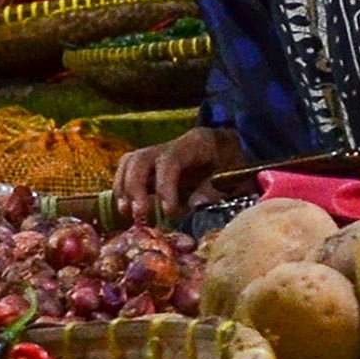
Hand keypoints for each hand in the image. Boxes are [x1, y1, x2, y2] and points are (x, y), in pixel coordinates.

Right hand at [116, 125, 233, 223]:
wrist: (234, 152)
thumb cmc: (237, 166)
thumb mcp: (237, 177)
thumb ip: (216, 190)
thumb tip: (193, 205)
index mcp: (196, 143)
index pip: (170, 161)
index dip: (165, 187)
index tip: (169, 212)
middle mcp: (171, 144)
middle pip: (141, 159)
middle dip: (136, 188)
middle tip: (139, 215)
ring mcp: (158, 152)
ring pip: (129, 162)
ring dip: (124, 189)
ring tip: (126, 213)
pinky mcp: (151, 164)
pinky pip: (127, 170)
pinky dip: (123, 189)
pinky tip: (126, 208)